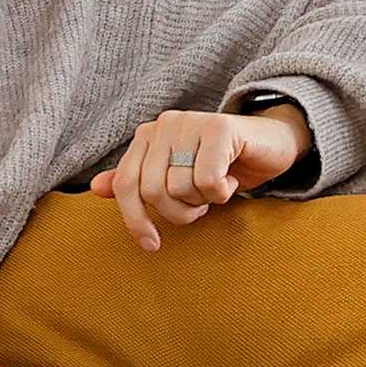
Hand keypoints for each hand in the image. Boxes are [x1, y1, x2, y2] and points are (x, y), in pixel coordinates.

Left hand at [87, 108, 306, 251]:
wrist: (271, 144)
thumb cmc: (221, 166)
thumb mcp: (177, 178)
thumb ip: (138, 182)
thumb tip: (95, 188)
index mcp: (147, 136)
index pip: (126, 185)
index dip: (135, 220)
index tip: (151, 244)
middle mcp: (163, 124)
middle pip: (152, 191)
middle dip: (179, 213)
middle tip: (200, 206)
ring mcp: (190, 122)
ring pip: (180, 188)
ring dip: (203, 201)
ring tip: (216, 189)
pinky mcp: (219, 127)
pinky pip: (206, 180)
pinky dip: (221, 192)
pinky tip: (231, 180)